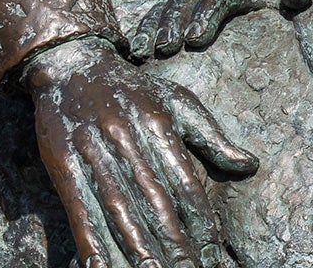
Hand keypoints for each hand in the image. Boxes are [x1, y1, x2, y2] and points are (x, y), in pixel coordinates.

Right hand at [25, 36, 257, 267]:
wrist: (72, 64)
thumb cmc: (133, 89)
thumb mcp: (178, 101)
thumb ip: (212, 137)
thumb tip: (250, 165)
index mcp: (160, 126)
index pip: (186, 185)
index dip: (202, 223)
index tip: (216, 255)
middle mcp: (129, 141)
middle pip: (156, 204)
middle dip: (175, 246)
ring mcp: (94, 153)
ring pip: (120, 211)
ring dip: (137, 250)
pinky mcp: (62, 165)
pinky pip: (79, 210)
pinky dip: (90, 242)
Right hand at [124, 0, 294, 60]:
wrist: (272, 8)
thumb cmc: (284, 7)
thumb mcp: (296, 0)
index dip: (206, 12)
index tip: (196, 39)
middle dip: (175, 20)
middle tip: (169, 47)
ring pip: (167, 5)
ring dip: (155, 26)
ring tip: (146, 53)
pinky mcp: (179, 11)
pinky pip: (154, 16)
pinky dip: (143, 31)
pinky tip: (134, 53)